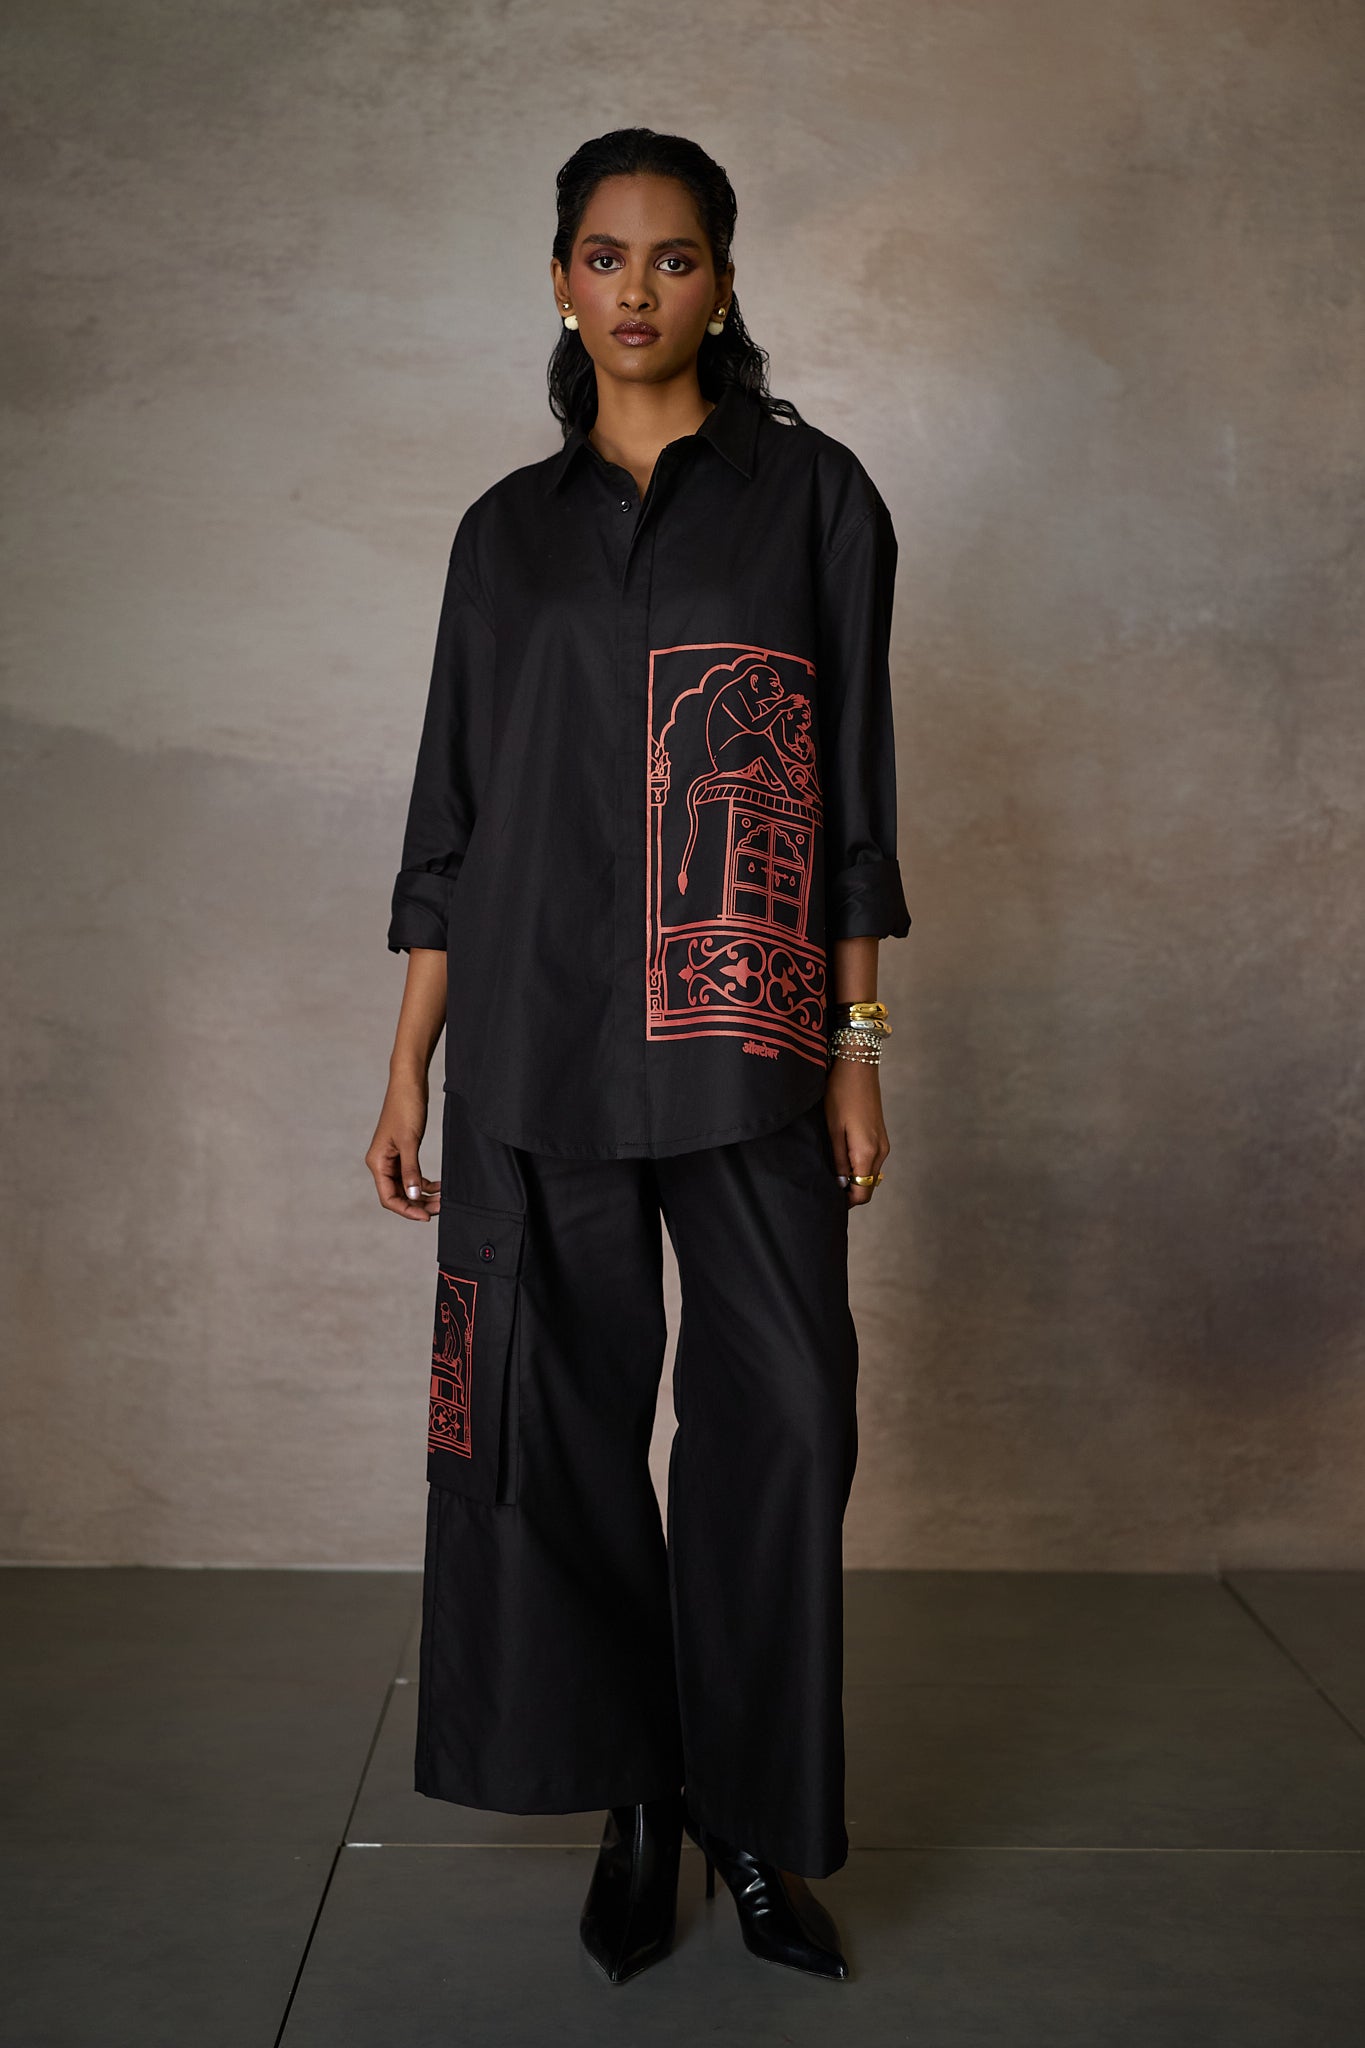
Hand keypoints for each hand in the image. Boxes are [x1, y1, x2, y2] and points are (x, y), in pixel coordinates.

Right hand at [365, 1072, 440, 1220]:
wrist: (409, 1083)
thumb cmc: (405, 1108)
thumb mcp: (410, 1141)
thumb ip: (411, 1171)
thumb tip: (414, 1196)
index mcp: (377, 1162)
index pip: (389, 1197)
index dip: (407, 1210)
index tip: (426, 1217)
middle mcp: (381, 1163)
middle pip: (398, 1195)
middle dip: (418, 1204)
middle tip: (441, 1208)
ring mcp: (392, 1158)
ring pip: (406, 1187)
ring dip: (423, 1195)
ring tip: (443, 1199)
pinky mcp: (403, 1151)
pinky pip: (412, 1175)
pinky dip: (425, 1183)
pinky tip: (439, 1185)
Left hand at [824, 1057, 888, 1208]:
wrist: (858, 1066)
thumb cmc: (841, 1094)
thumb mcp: (832, 1129)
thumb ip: (837, 1160)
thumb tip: (841, 1184)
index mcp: (867, 1153)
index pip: (862, 1193)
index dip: (846, 1201)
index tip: (829, 1199)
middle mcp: (880, 1152)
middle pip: (868, 1187)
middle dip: (850, 1191)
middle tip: (827, 1186)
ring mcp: (883, 1144)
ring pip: (870, 1175)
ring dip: (854, 1178)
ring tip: (832, 1170)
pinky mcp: (881, 1136)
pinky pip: (872, 1162)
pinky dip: (859, 1166)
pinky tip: (842, 1157)